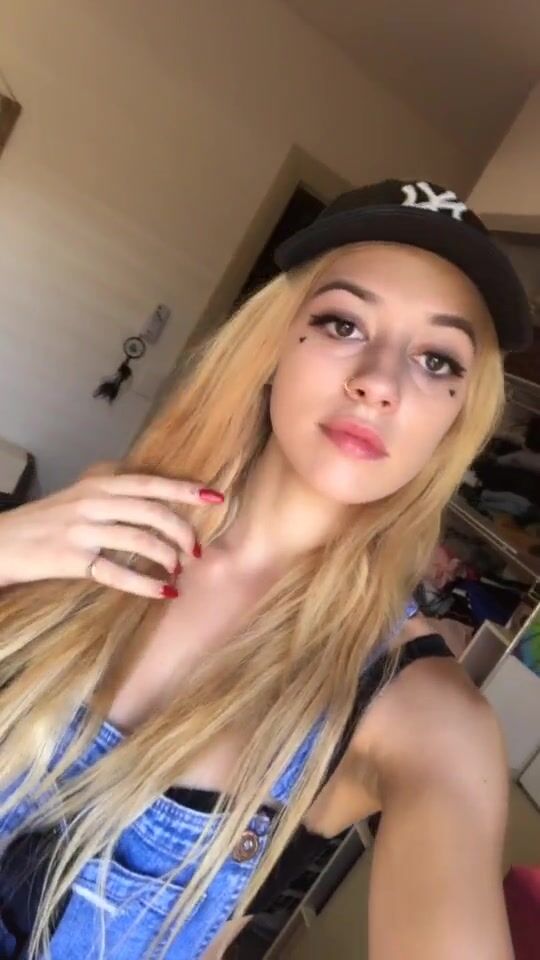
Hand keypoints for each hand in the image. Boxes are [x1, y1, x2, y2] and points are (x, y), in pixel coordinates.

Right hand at [0, 472, 223, 597]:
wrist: (1, 541)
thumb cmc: (45, 521)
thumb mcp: (79, 496)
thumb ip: (114, 495)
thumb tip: (157, 501)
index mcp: (98, 485)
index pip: (150, 483)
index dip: (185, 489)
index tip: (215, 496)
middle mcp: (93, 503)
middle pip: (151, 512)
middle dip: (182, 531)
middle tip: (197, 550)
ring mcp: (82, 531)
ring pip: (138, 540)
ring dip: (167, 557)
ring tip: (179, 570)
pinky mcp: (71, 559)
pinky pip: (117, 573)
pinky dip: (145, 584)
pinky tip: (165, 592)